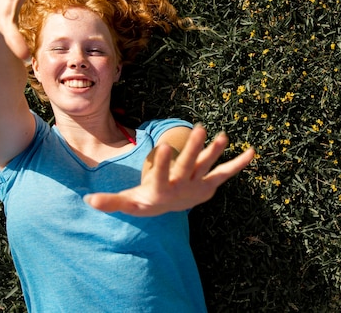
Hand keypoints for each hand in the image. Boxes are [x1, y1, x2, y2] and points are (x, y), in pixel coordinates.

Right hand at [84, 125, 255, 215]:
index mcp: (160, 190)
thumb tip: (87, 200)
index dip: (162, 162)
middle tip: (200, 128)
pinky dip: (239, 163)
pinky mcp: (210, 183)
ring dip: (216, 151)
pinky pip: (226, 172)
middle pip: (188, 165)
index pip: (160, 174)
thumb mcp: (128, 203)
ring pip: (207, 166)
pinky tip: (253, 151)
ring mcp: (198, 184)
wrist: (168, 212)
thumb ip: (110, 202)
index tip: (164, 145)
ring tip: (224, 135)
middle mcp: (181, 187)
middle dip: (194, 148)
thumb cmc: (145, 202)